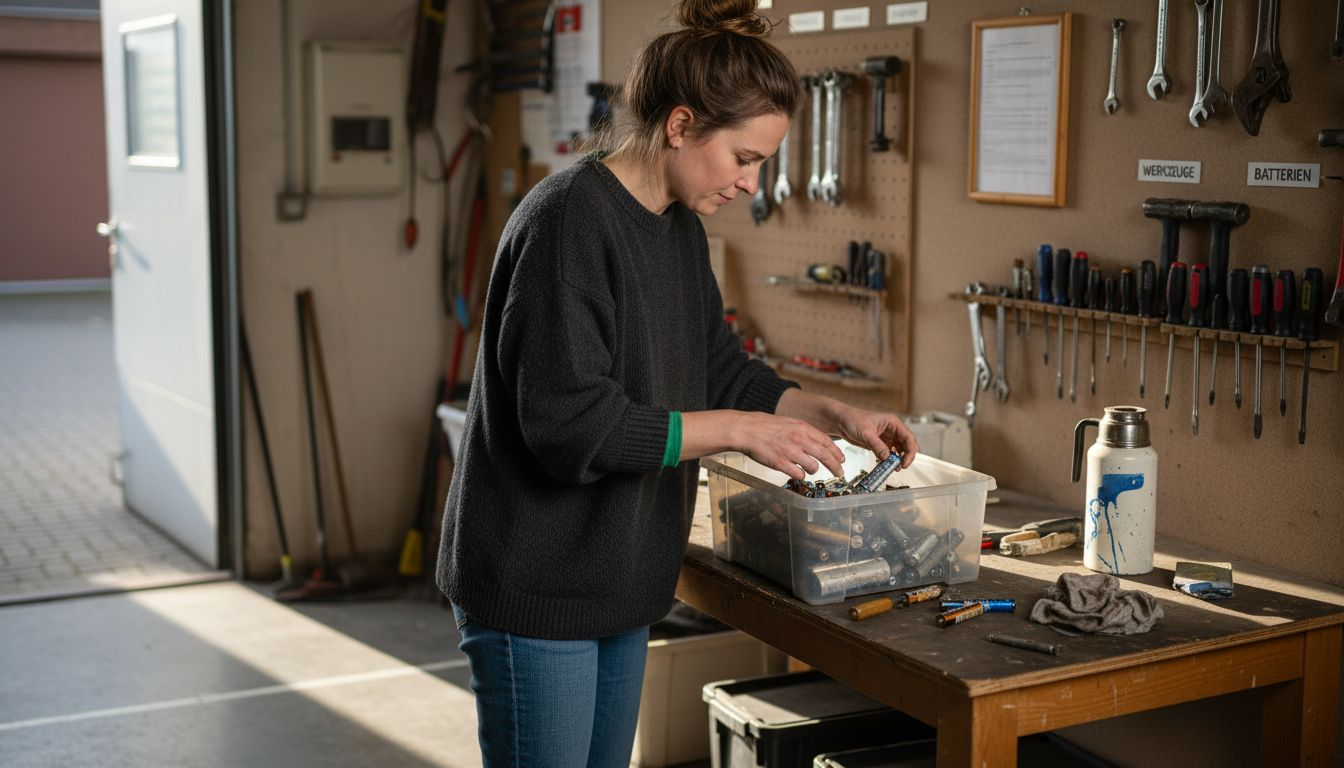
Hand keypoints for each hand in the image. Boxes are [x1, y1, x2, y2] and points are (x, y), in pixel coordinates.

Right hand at [682, 410, 844, 480]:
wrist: (747, 429)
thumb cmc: (766, 426)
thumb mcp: (789, 423)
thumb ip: (804, 431)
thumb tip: (818, 441)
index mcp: (803, 428)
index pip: (827, 442)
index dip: (837, 452)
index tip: (842, 460)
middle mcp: (799, 440)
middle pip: (825, 456)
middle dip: (835, 467)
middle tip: (840, 473)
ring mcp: (790, 452)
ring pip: (813, 467)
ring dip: (813, 470)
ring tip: (808, 469)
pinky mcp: (781, 463)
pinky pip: (798, 474)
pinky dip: (799, 475)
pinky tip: (795, 472)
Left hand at [774, 389, 918, 469]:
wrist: (840, 421)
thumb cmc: (853, 420)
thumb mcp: (866, 433)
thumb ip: (878, 446)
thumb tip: (888, 458)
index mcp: (893, 423)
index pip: (909, 437)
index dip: (910, 451)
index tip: (905, 462)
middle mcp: (892, 430)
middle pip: (907, 445)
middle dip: (906, 456)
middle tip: (901, 467)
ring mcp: (887, 438)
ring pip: (899, 450)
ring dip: (898, 460)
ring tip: (893, 469)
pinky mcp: (880, 444)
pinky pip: (889, 454)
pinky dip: (889, 460)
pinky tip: (885, 466)